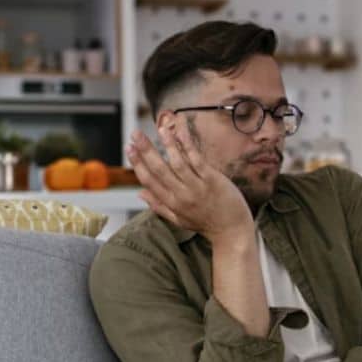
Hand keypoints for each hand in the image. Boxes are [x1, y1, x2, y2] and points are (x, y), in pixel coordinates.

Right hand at [127, 123, 252, 243]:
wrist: (232, 231)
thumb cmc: (205, 223)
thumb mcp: (178, 219)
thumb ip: (158, 206)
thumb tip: (140, 193)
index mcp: (171, 204)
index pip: (149, 181)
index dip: (137, 164)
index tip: (129, 149)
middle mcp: (181, 195)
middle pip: (159, 170)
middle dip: (146, 151)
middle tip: (135, 134)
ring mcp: (197, 187)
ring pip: (177, 163)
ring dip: (167, 145)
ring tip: (159, 129)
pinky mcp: (212, 180)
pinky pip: (196, 160)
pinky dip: (187, 145)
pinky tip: (179, 133)